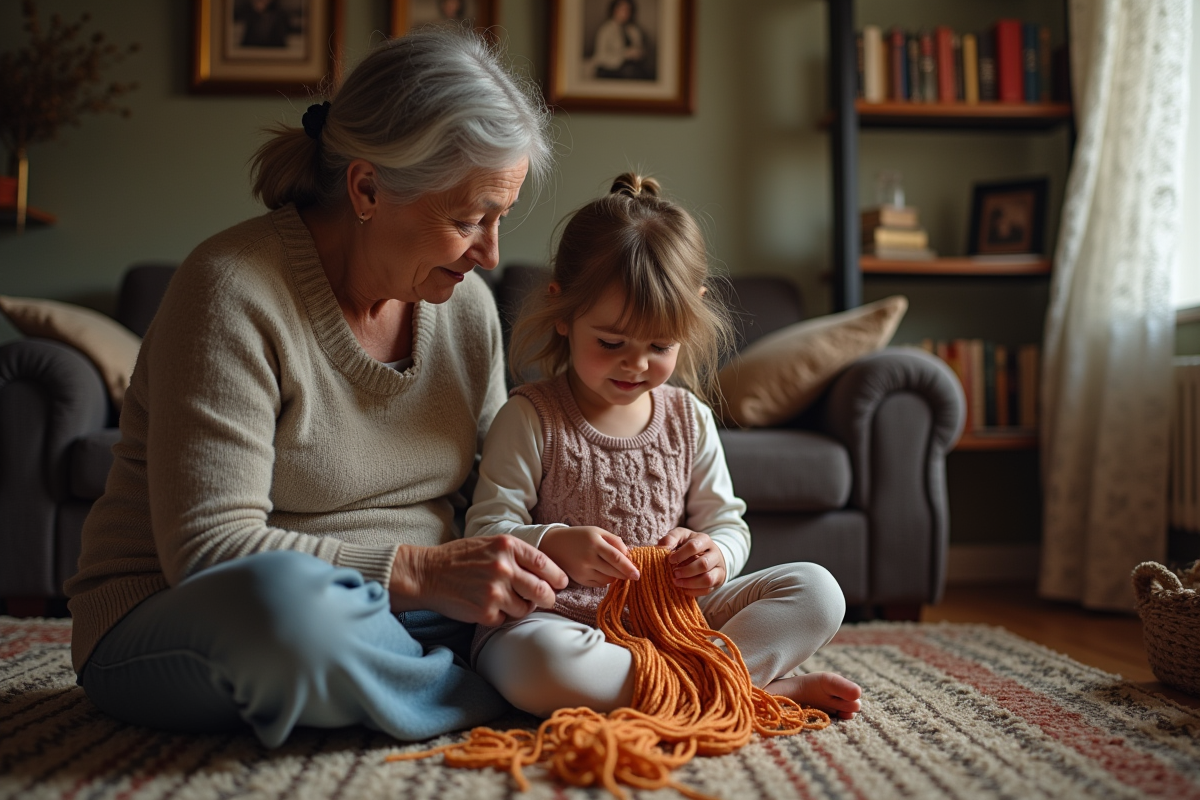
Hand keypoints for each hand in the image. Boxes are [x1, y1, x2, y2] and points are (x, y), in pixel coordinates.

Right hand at [389, 536, 568, 626]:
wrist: (427, 574)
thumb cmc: (460, 558)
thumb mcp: (490, 544)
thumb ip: (517, 555)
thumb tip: (547, 573)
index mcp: (507, 546)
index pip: (545, 564)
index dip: (557, 576)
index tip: (561, 583)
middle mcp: (503, 567)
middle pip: (542, 590)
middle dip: (548, 598)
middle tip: (547, 600)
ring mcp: (495, 591)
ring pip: (525, 608)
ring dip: (521, 608)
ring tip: (505, 600)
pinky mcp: (485, 612)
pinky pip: (506, 619)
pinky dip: (500, 616)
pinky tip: (486, 606)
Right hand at [539, 526, 640, 587]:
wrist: (554, 545)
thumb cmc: (580, 536)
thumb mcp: (597, 531)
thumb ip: (614, 541)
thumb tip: (629, 554)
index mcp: (595, 542)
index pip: (616, 557)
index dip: (628, 567)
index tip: (637, 574)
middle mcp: (588, 558)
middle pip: (614, 571)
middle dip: (625, 574)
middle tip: (632, 574)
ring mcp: (583, 570)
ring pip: (608, 580)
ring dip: (615, 577)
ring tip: (612, 568)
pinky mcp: (580, 579)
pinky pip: (599, 584)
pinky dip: (605, 580)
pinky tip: (602, 571)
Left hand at [656, 527, 725, 596]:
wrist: (708, 552)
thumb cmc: (690, 544)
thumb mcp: (681, 536)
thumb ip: (671, 538)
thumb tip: (662, 547)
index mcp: (704, 540)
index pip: (694, 546)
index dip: (681, 554)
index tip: (670, 560)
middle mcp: (715, 554)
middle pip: (704, 564)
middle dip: (686, 571)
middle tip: (674, 573)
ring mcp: (718, 568)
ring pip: (708, 579)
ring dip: (690, 583)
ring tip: (677, 582)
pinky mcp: (718, 580)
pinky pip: (708, 589)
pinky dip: (694, 591)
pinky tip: (683, 588)